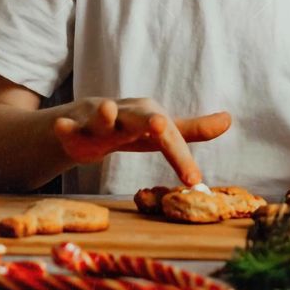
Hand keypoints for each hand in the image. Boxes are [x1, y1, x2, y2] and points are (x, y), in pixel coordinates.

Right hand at [53, 97, 230, 184]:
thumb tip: (228, 120)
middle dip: (149, 121)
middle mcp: (127, 114)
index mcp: (150, 116)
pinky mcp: (74, 127)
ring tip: (106, 108)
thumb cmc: (130, 128)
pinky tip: (61, 126)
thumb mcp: (160, 131)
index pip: (171, 138)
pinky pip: (69, 127)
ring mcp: (98, 119)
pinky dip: (65, 127)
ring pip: (101, 116)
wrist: (86, 119)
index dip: (182, 158)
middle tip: (158, 124)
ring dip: (103, 112)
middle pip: (140, 118)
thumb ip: (192, 129)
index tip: (195, 181)